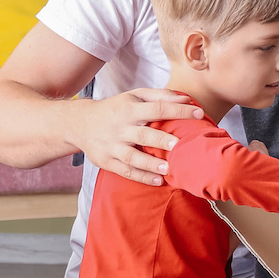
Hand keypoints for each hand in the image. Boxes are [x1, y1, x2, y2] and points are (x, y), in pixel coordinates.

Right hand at [82, 87, 207, 185]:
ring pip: (132, 157)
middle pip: (142, 135)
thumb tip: (186, 100)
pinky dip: (141, 177)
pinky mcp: (106, 161)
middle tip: (178, 145)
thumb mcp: (134, 96)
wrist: (79, 123)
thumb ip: (161, 96)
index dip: (178, 111)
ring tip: (168, 168)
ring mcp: (112, 146)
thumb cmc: (115, 109)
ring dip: (150, 164)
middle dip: (160, 140)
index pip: (157, 109)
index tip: (199, 113)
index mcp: (130, 110)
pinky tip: (158, 180)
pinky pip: (124, 171)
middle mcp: (120, 128)